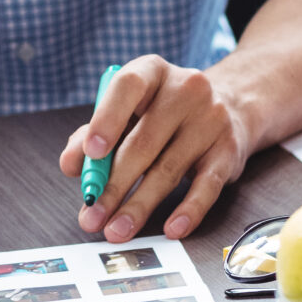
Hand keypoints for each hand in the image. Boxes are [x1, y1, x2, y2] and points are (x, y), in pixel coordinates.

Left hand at [57, 56, 252, 241]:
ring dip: (139, 206)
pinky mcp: (229, 150)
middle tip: (93, 215)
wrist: (231, 105)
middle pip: (143, 143)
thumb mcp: (127, 112)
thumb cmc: (163, 112)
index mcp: (151, 72)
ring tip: (117, 229)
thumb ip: (92, 134)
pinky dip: (188, 210)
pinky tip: (172, 228)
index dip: (107, 120)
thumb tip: (71, 164)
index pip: (127, 87)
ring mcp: (211, 118)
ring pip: (168, 170)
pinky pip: (207, 185)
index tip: (90, 153)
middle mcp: (185, 89)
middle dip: (113, 185)